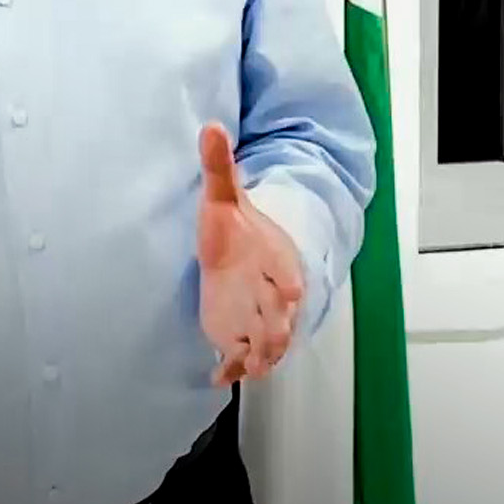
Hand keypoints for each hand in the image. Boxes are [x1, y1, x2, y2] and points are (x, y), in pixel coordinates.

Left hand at [196, 122, 305, 385]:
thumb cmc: (235, 227)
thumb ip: (219, 165)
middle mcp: (271, 294)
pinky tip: (217, 379)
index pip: (289, 275)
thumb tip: (211, 124)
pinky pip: (240, 357)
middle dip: (277, 331)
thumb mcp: (223, 196)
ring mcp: (256, 318)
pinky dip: (232, 370)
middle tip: (270, 346)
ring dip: (260, 356)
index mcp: (275, 260)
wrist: (242, 253)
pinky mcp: (237, 333)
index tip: (292, 292)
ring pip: (267, 343)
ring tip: (249, 368)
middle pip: (282, 318)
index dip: (290, 285)